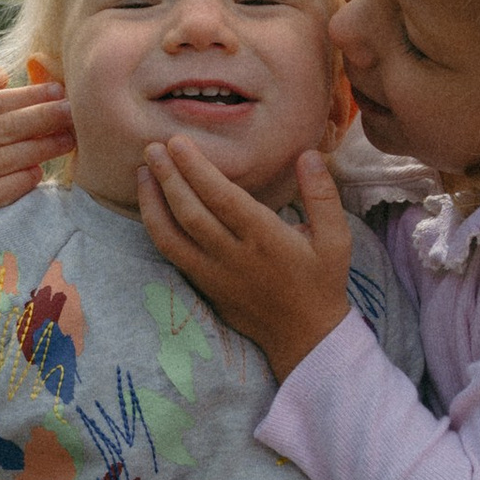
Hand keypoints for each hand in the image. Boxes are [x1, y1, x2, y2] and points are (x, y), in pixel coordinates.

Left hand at [136, 138, 355, 379]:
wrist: (305, 337)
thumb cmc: (322, 282)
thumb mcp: (337, 239)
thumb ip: (322, 195)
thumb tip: (308, 155)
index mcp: (266, 239)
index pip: (222, 199)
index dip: (197, 170)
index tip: (178, 142)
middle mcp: (234, 256)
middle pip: (190, 214)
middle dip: (168, 177)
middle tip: (152, 147)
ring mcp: (214, 274)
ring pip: (172, 236)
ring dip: (153, 202)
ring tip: (142, 172)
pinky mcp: (204, 286)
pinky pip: (172, 255)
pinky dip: (156, 228)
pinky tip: (150, 206)